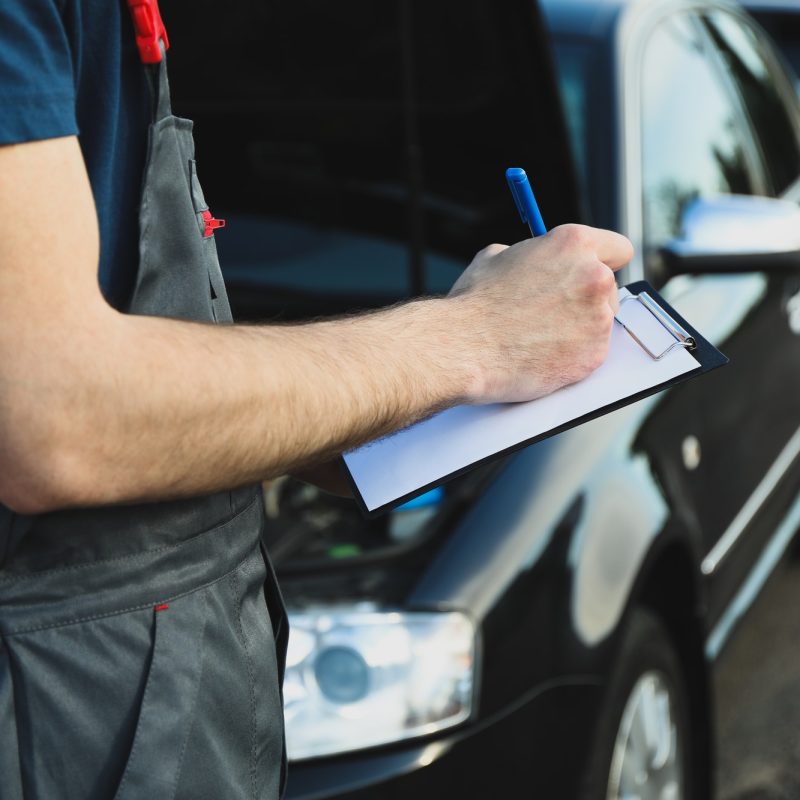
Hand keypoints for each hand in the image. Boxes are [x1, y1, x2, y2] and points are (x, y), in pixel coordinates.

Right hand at [448, 224, 632, 403]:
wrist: (464, 347)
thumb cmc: (474, 304)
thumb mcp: (495, 257)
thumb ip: (529, 256)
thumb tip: (535, 263)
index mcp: (574, 244)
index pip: (618, 248)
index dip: (602, 262)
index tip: (590, 275)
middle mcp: (594, 277)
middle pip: (610, 288)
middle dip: (586, 299)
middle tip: (554, 312)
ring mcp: (598, 319)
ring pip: (600, 323)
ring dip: (579, 328)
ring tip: (540, 336)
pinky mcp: (594, 356)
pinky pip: (591, 354)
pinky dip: (572, 356)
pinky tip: (542, 354)